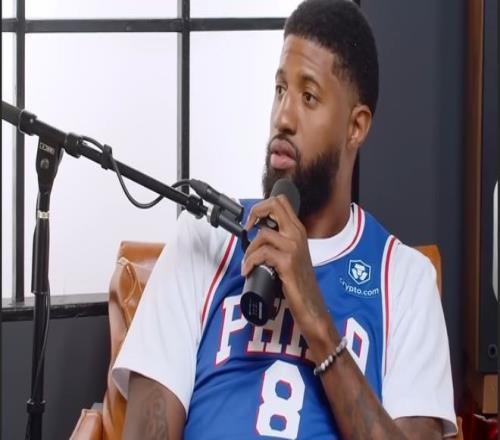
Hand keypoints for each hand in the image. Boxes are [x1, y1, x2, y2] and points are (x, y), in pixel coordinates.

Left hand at [241, 195, 336, 356]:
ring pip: (263, 234)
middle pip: (274, 205)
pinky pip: (261, 253)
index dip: (262, 206)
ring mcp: (293, 247)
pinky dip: (249, 262)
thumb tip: (258, 235)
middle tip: (247, 230)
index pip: (281, 202)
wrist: (311, 306)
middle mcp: (297, 234)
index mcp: (298, 231)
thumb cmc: (298, 283)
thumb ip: (280, 242)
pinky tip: (248, 271)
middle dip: (254, 213)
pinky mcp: (287, 262)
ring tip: (247, 262)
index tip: (253, 221)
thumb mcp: (291, 255)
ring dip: (249, 249)